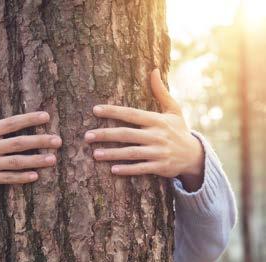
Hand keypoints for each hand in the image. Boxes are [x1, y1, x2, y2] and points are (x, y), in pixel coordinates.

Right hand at [0, 78, 61, 187]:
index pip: (11, 123)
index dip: (29, 119)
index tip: (46, 116)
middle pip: (18, 143)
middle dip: (39, 141)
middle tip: (58, 141)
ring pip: (15, 162)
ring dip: (35, 161)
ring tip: (53, 159)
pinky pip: (6, 178)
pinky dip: (20, 178)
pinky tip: (36, 176)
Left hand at [84, 69, 203, 188]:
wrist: (194, 155)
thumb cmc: (179, 130)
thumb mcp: (174, 110)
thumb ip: (161, 92)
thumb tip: (153, 70)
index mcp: (157, 120)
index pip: (131, 114)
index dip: (113, 111)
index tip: (95, 110)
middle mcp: (157, 135)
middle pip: (127, 134)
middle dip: (106, 135)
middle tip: (87, 136)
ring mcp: (158, 152)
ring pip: (131, 152)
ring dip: (112, 154)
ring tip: (95, 154)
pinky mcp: (160, 166)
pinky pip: (141, 168)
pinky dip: (127, 169)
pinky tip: (113, 170)